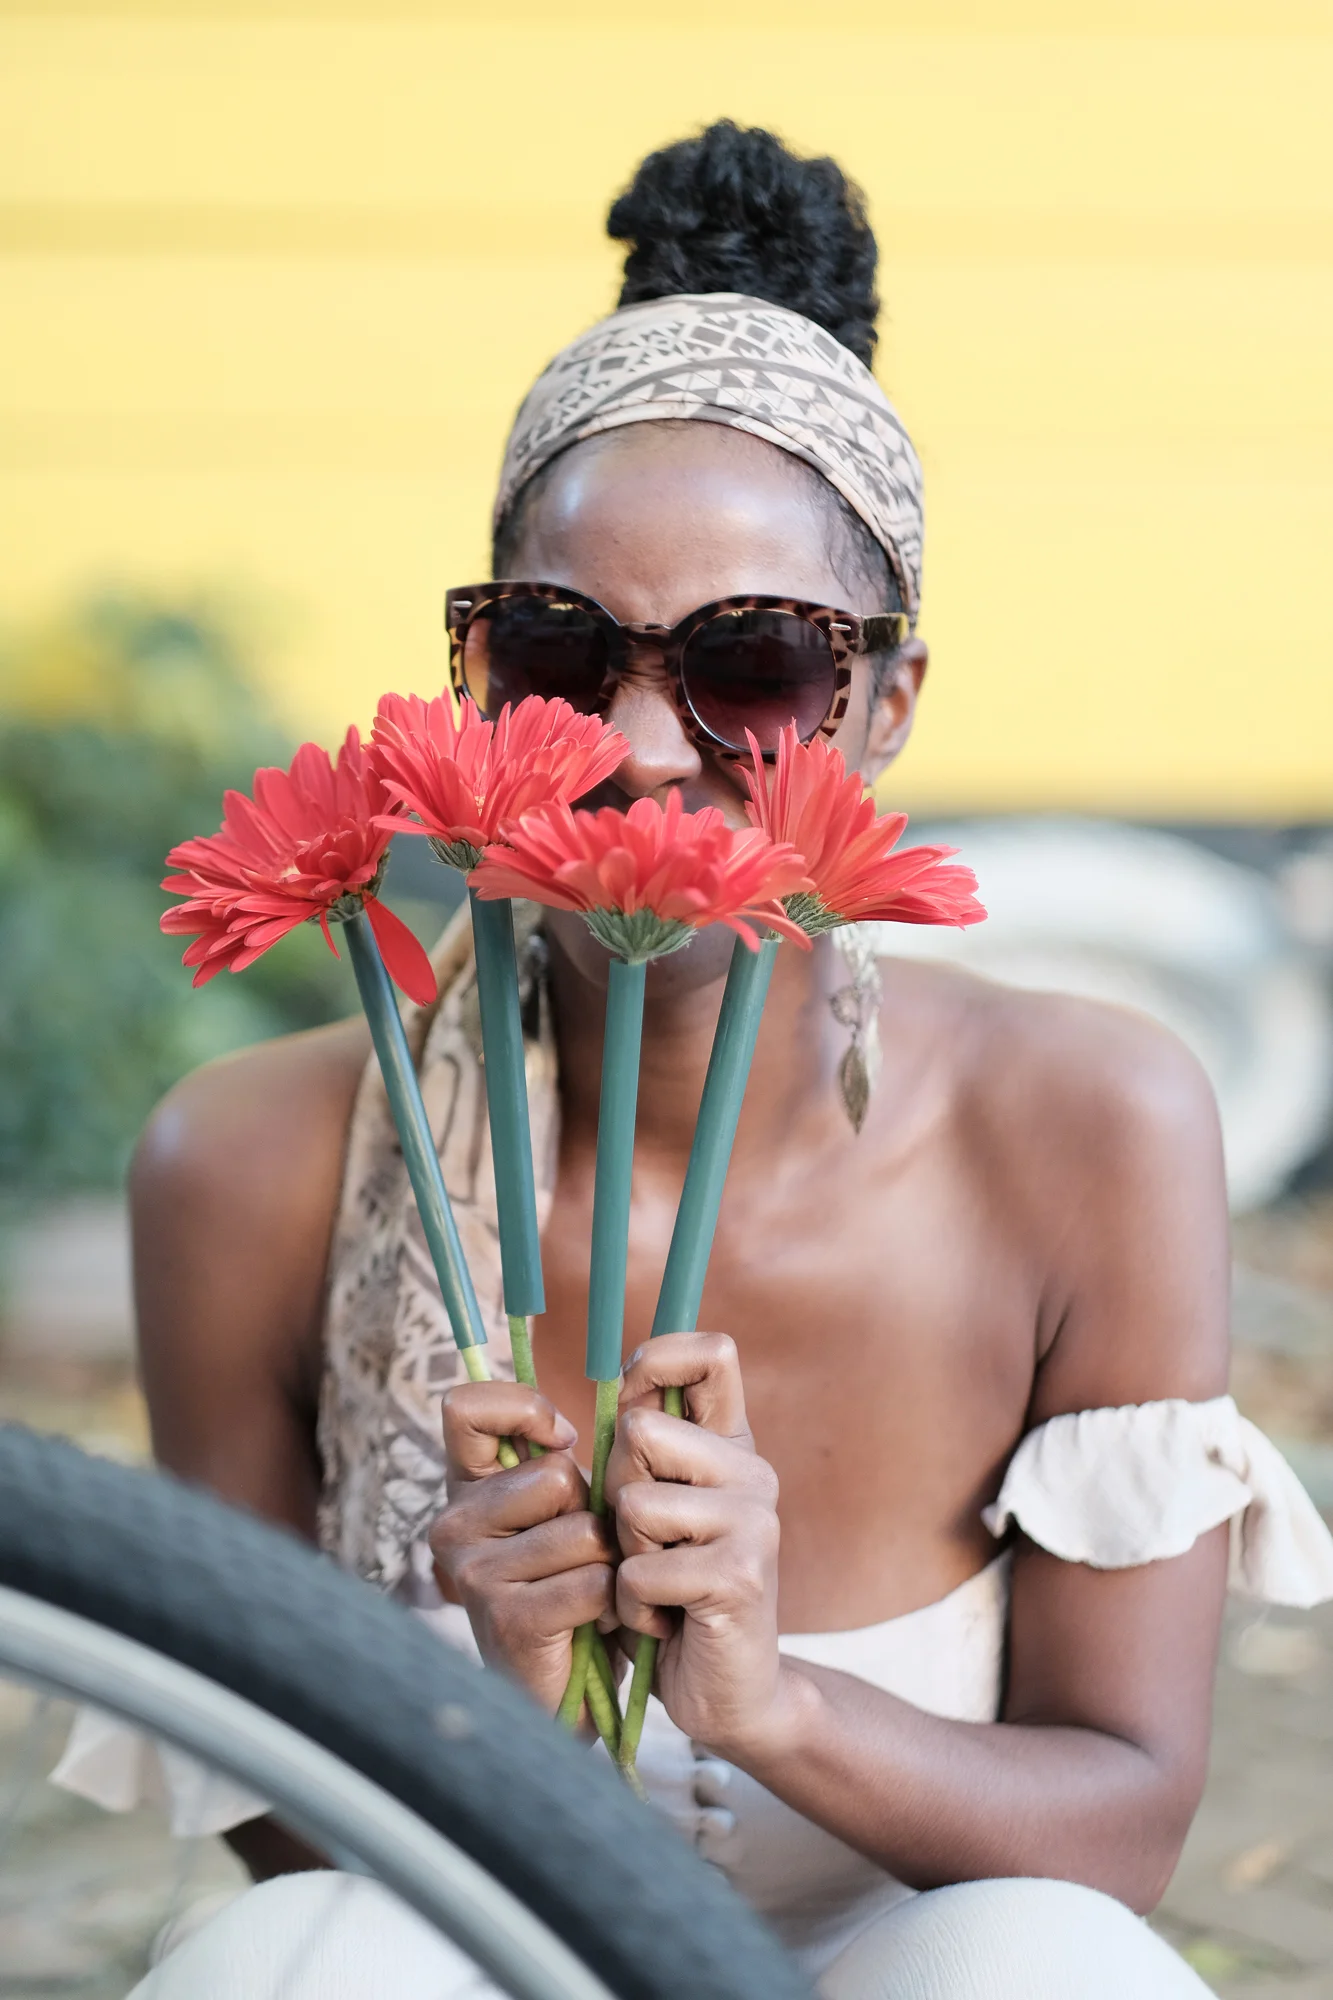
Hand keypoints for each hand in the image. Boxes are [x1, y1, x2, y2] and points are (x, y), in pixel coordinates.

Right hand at [429, 1383, 615, 1715]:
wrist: (564, 1696)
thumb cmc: (571, 1590)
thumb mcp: (562, 1513)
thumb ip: (561, 1462)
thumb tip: (613, 1409)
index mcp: (465, 1488)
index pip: (466, 1406)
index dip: (523, 1408)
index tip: (563, 1440)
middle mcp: (454, 1524)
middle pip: (555, 1475)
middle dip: (593, 1513)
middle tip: (582, 1556)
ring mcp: (473, 1573)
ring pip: (582, 1530)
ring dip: (607, 1564)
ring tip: (591, 1593)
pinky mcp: (505, 1618)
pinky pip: (592, 1582)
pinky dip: (611, 1605)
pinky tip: (594, 1624)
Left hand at [605, 1332, 788, 1760]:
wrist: (731, 1694)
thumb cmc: (674, 1598)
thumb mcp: (654, 1515)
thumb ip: (643, 1455)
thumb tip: (613, 1391)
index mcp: (731, 1448)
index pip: (712, 1354)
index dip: (657, 1360)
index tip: (627, 1403)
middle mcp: (752, 1472)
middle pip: (637, 1432)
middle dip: (615, 1495)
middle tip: (647, 1546)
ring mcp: (753, 1520)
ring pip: (632, 1505)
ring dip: (625, 1560)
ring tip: (659, 1588)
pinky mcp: (738, 1574)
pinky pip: (638, 1571)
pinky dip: (634, 1608)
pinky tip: (668, 1623)